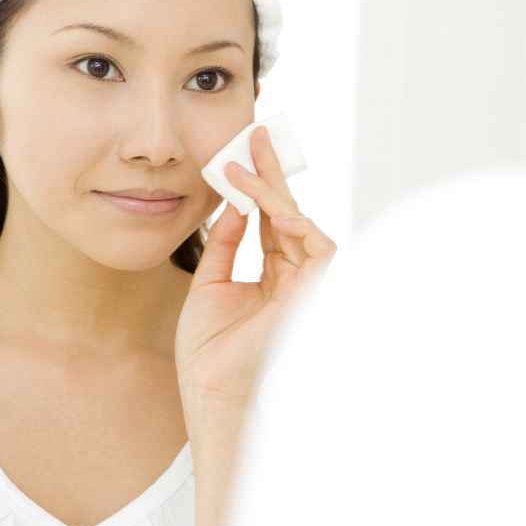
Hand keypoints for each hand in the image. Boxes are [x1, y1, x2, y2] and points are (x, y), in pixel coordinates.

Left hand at [175, 124, 336, 411]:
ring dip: (269, 191)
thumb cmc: (209, 352)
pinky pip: (314, 242)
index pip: (270, 221)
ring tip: (241, 169)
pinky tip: (263, 204)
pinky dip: (290, 219)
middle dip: (271, 172)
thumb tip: (231, 205)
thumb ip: (224, 244)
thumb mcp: (209, 285)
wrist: (211, 391)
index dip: (257, 187)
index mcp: (273, 277)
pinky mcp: (317, 291)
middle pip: (287, 212)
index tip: (240, 154)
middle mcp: (295, 276)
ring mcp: (308, 283)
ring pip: (299, 221)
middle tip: (254, 134)